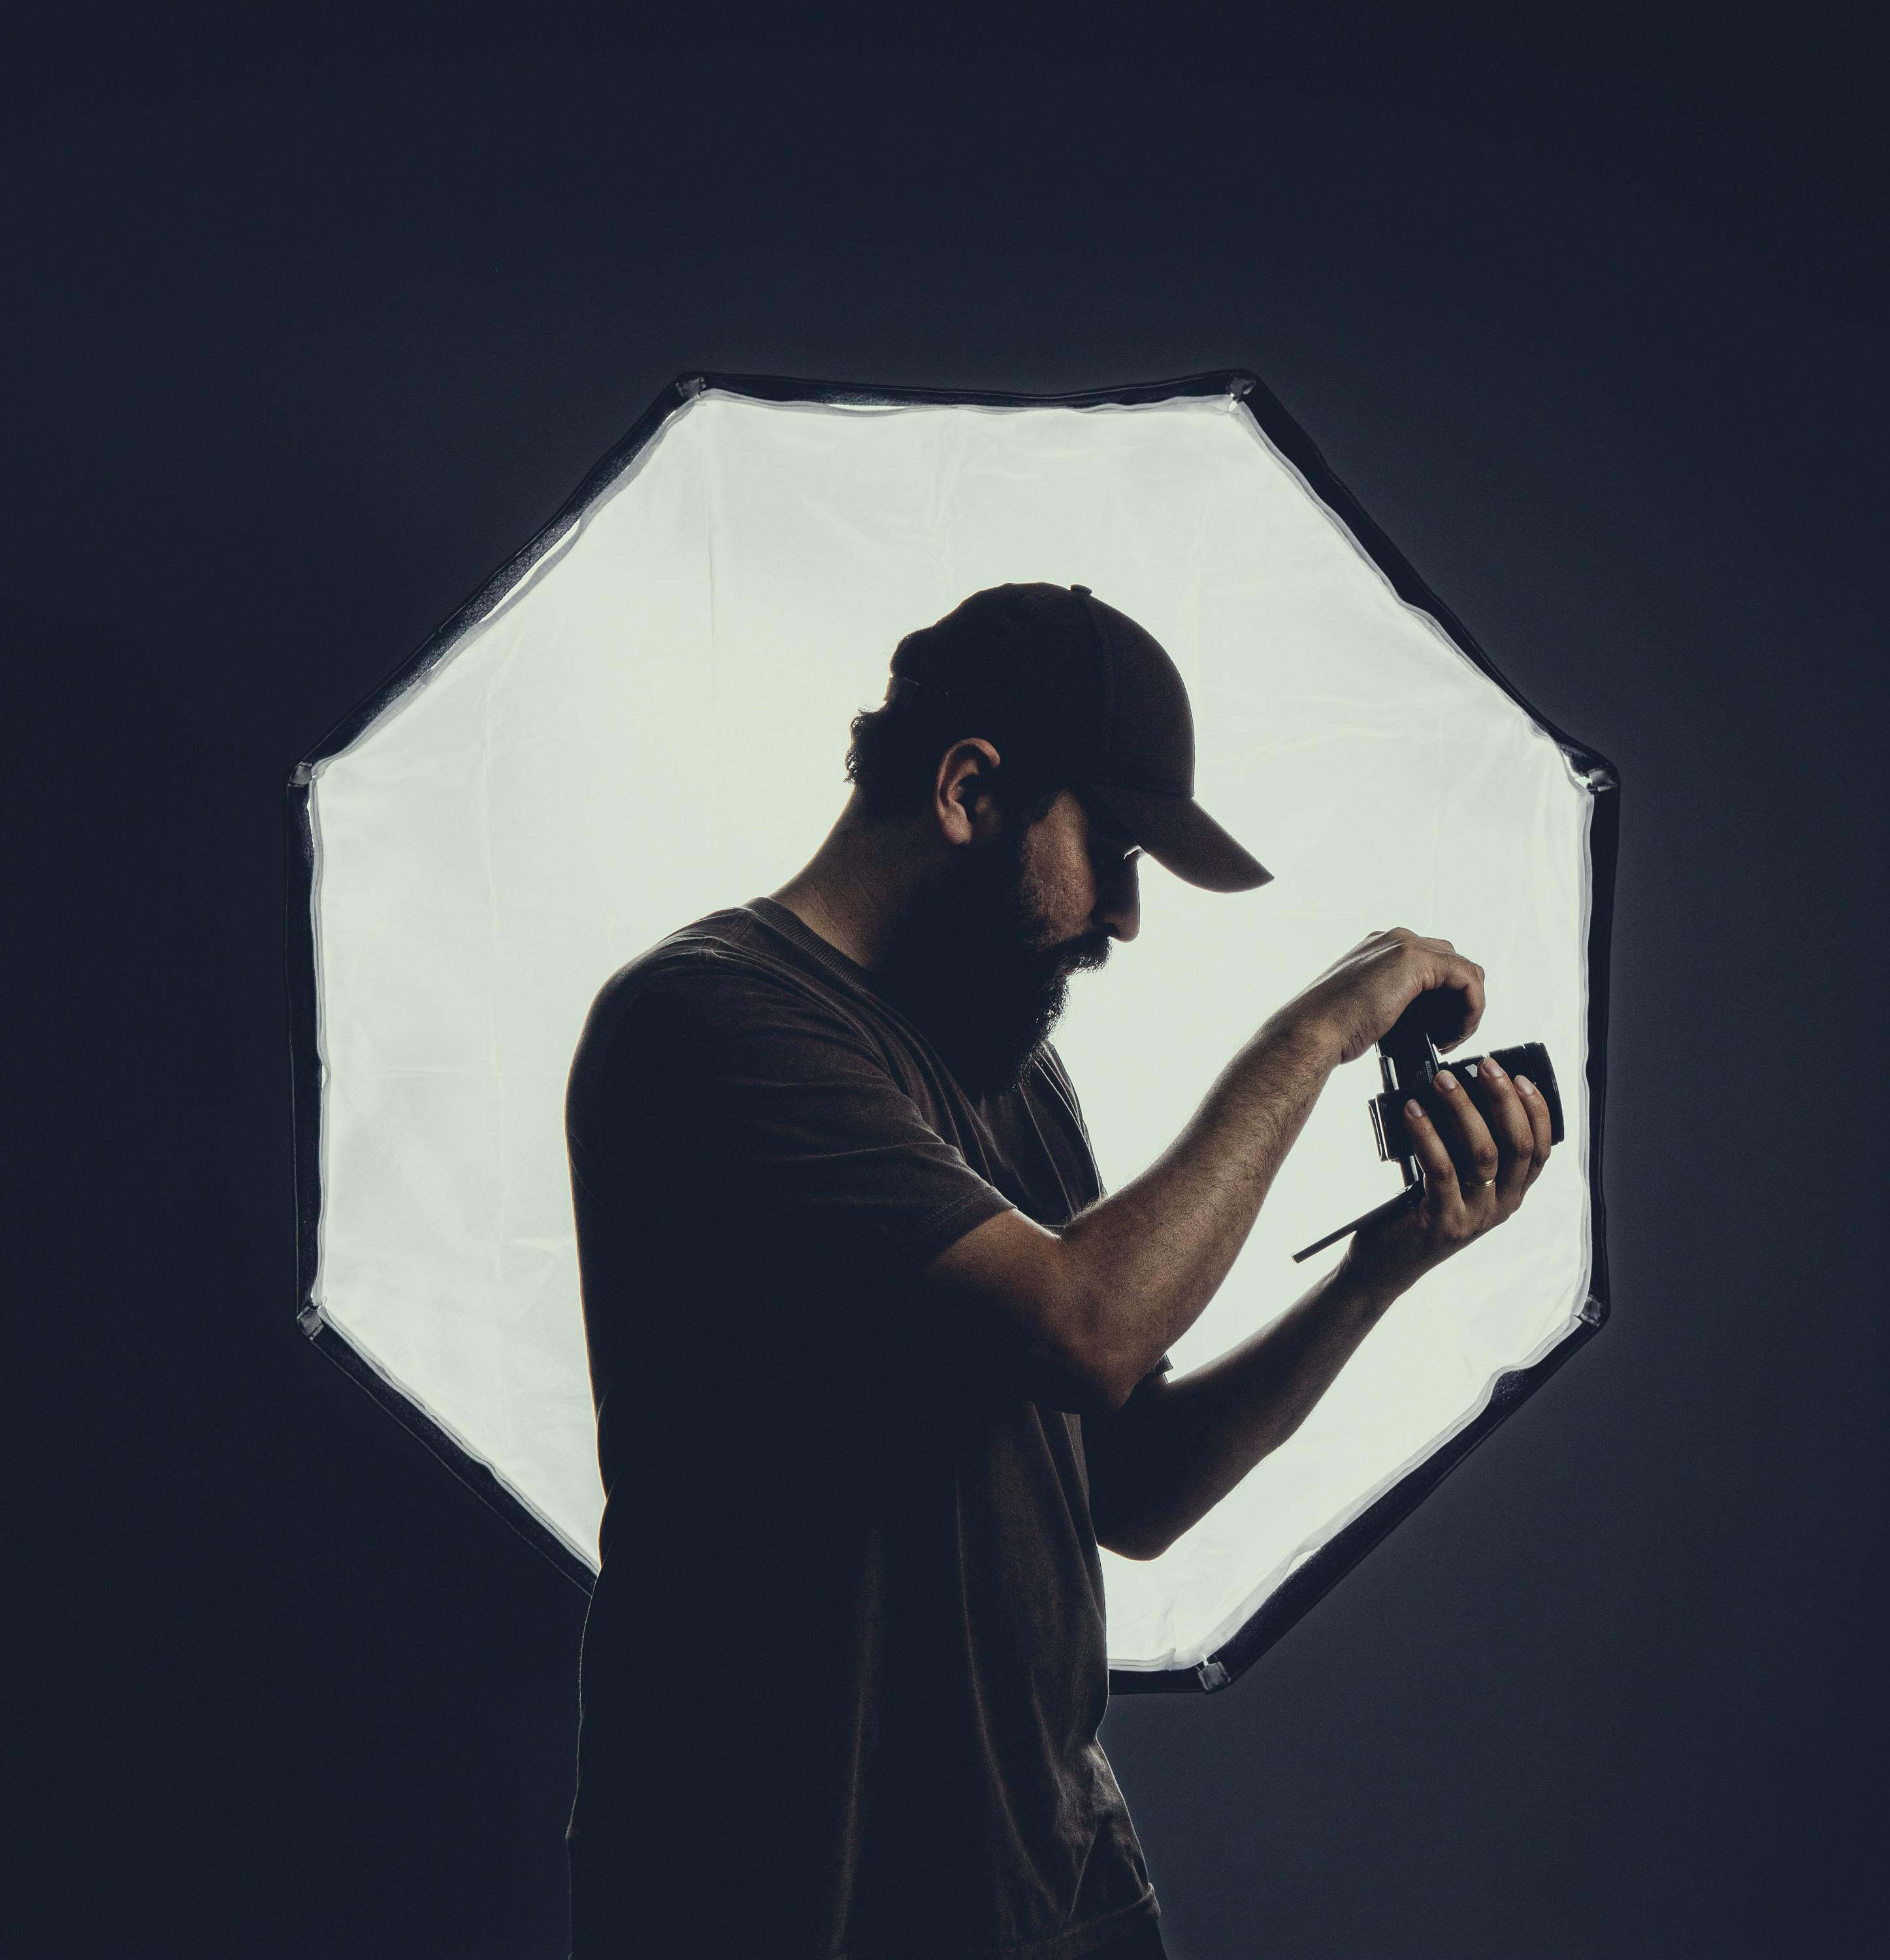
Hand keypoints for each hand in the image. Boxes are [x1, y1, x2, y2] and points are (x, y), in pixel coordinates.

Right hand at [1279, 928, 1487, 1066]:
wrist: (1312, 1032)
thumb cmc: (1331, 1030)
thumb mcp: (1369, 1008)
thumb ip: (1395, 1001)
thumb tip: (1422, 1020)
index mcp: (1379, 949)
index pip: (1433, 965)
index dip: (1444, 1000)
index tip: (1437, 1032)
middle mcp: (1394, 940)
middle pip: (1452, 964)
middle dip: (1458, 1001)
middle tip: (1446, 1035)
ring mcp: (1405, 945)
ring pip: (1465, 971)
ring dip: (1468, 1006)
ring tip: (1452, 1037)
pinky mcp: (1416, 960)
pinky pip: (1468, 979)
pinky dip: (1472, 1008)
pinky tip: (1456, 1033)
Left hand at [1344, 1049, 1554, 1288]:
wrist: (1385, 1267)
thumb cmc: (1417, 1216)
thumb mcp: (1454, 1184)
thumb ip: (1465, 1152)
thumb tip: (1460, 1093)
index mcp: (1509, 1194)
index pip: (1540, 1149)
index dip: (1536, 1110)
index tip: (1519, 1077)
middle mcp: (1500, 1207)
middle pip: (1518, 1144)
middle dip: (1503, 1098)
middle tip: (1483, 1066)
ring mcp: (1473, 1216)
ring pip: (1483, 1153)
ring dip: (1463, 1109)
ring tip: (1442, 1080)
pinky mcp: (1442, 1221)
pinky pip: (1441, 1169)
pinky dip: (1427, 1134)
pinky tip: (1413, 1111)